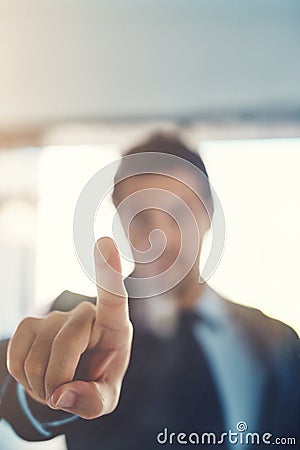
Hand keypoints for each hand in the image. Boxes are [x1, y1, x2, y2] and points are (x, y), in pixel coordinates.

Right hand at [7, 237, 132, 418]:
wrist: (74, 376)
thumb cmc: (98, 379)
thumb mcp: (106, 398)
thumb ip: (94, 401)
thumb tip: (63, 394)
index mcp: (115, 325)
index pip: (113, 297)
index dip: (108, 272)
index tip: (104, 242)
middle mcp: (86, 313)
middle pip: (65, 343)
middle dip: (58, 381)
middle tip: (62, 395)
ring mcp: (56, 315)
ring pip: (36, 357)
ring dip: (40, 386)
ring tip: (54, 385)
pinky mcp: (31, 323)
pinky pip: (15, 357)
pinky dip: (22, 378)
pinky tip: (37, 375)